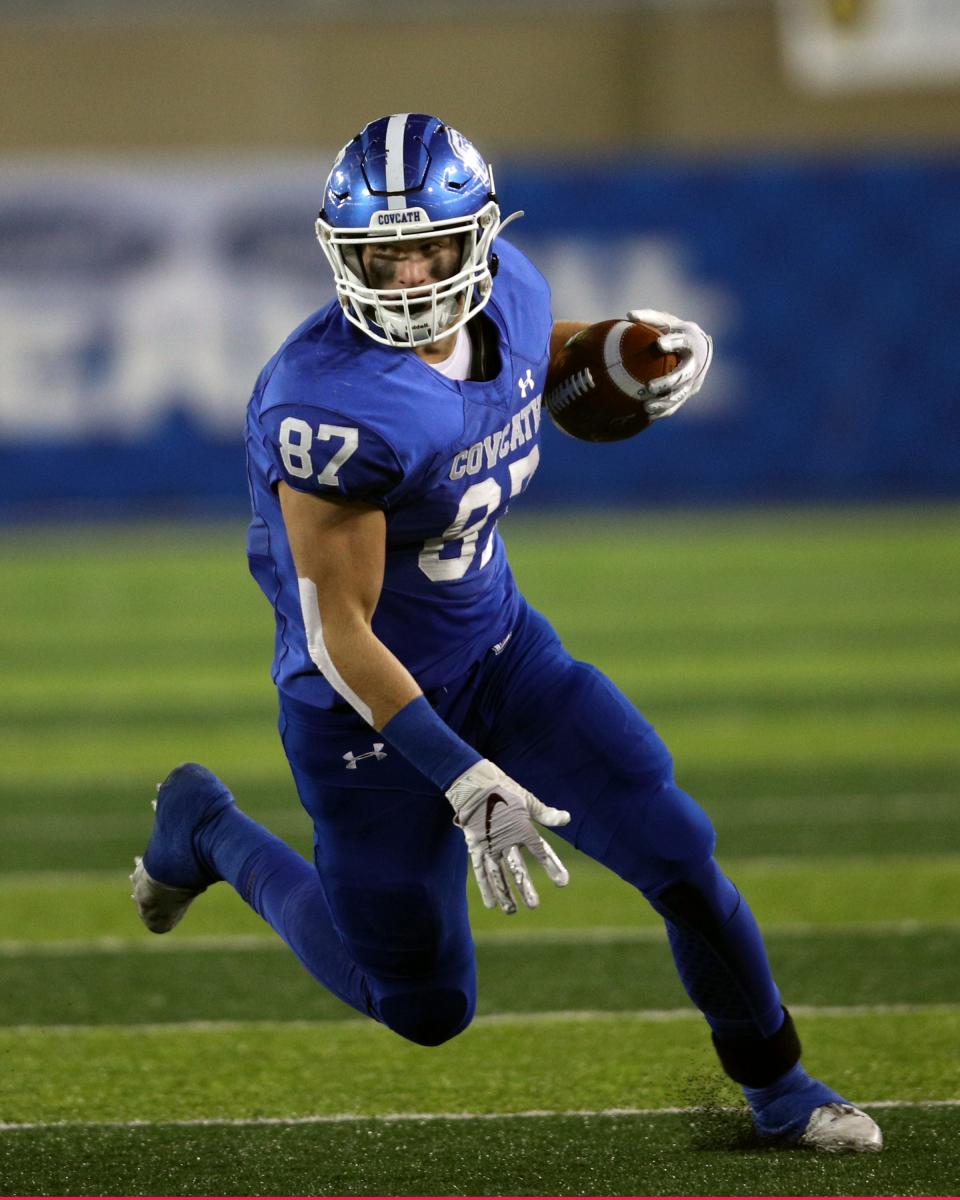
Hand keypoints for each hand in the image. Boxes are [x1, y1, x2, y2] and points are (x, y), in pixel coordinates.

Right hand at [446, 759, 569, 913]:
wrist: (473, 783)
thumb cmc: (504, 789)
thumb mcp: (528, 799)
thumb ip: (546, 814)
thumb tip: (567, 818)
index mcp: (522, 827)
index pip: (540, 851)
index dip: (552, 866)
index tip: (563, 882)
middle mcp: (506, 839)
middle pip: (517, 867)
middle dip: (525, 887)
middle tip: (534, 905)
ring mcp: (489, 844)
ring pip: (497, 873)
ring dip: (505, 893)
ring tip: (512, 911)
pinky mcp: (475, 846)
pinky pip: (480, 871)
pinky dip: (486, 888)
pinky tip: (492, 904)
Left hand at [626, 308, 712, 419]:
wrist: (698, 350)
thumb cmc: (675, 332)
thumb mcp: (666, 322)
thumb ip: (650, 318)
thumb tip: (629, 315)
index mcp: (690, 341)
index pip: (683, 342)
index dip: (673, 343)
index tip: (658, 343)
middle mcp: (694, 363)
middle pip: (683, 375)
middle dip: (667, 382)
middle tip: (648, 387)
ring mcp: (693, 381)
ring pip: (680, 394)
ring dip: (663, 402)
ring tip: (645, 407)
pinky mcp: (687, 393)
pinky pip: (676, 405)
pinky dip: (663, 411)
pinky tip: (647, 415)